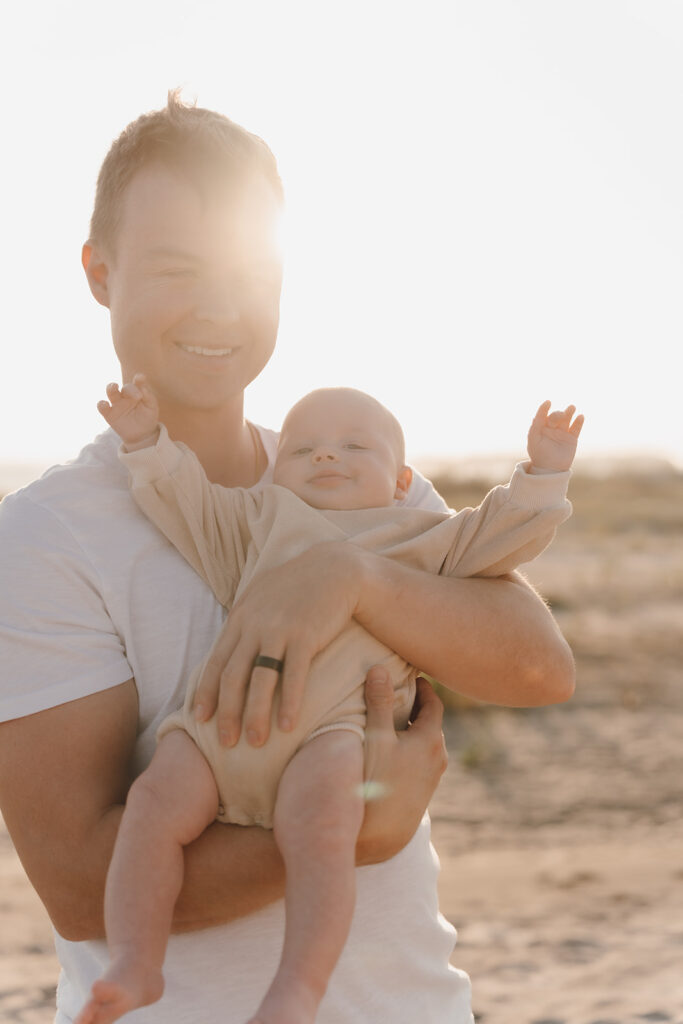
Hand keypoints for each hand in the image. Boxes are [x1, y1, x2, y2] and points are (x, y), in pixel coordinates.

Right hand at [97, 373, 159, 449]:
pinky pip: (102, 406)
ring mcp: (117, 403)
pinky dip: (101, 404)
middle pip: (125, 387)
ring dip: (111, 387)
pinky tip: (105, 404)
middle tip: (137, 396)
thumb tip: (143, 388)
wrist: (141, 435)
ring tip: (114, 386)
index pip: (138, 383)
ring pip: (111, 391)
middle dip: (129, 389)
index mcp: (138, 392)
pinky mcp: (109, 413)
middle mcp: (126, 395)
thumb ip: (149, 398)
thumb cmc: (148, 418)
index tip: (140, 378)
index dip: (139, 379)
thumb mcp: (152, 409)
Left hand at [194, 542, 365, 746]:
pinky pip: (294, 676)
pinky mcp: (306, 636)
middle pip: (233, 676)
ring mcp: (280, 630)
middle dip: (228, 712)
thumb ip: (244, 620)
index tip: (200, 719)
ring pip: (260, 680)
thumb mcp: (261, 596)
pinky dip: (289, 703)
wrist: (334, 568)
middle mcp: (255, 625)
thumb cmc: (297, 586)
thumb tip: (228, 647)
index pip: (216, 661)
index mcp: (241, 618)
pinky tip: (288, 726)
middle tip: (226, 742)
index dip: (206, 692)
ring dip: (255, 715)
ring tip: (255, 742)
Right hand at [357, 670, 447, 863]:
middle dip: (417, 706)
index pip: (434, 703)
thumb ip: (379, 702)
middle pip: (431, 722)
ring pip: (426, 742)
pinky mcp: (422, 792)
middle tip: (400, 691)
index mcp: (431, 740)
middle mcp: (437, 758)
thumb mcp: (375, 737)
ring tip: (393, 718)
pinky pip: (421, 759)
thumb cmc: (375, 781)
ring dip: (413, 728)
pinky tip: (390, 750)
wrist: (378, 834)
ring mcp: (431, 778)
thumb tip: (380, 669)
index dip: (423, 687)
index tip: (411, 675)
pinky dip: (410, 746)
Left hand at [527, 400, 583, 471]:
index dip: (544, 408)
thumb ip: (536, 425)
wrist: (550, 470)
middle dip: (557, 414)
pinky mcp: (572, 439)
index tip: (548, 402)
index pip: (542, 415)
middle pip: (555, 416)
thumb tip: (539, 412)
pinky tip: (580, 416)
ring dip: (569, 412)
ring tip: (572, 407)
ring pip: (567, 419)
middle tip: (559, 417)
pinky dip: (579, 422)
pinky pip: (576, 428)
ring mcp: (562, 433)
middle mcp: (552, 428)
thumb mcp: (534, 439)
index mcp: (540, 428)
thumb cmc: (539, 454)